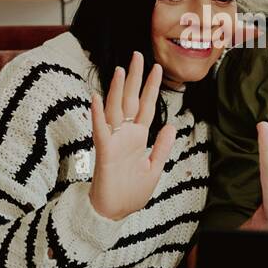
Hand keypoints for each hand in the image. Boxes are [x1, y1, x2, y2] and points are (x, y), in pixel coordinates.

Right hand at [88, 51, 176, 220]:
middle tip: (138, 55)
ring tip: (120, 69)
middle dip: (135, 78)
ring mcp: (114, 141)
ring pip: (115, 109)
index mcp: (138, 137)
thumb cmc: (131, 193)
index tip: (157, 67)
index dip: (151, 87)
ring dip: (116, 89)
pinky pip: (100, 130)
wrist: (114, 213)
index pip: (146, 106)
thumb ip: (162, 147)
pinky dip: (98, 114)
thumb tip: (171, 126)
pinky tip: (96, 98)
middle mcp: (125, 135)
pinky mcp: (104, 152)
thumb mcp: (154, 168)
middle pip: (130, 100)